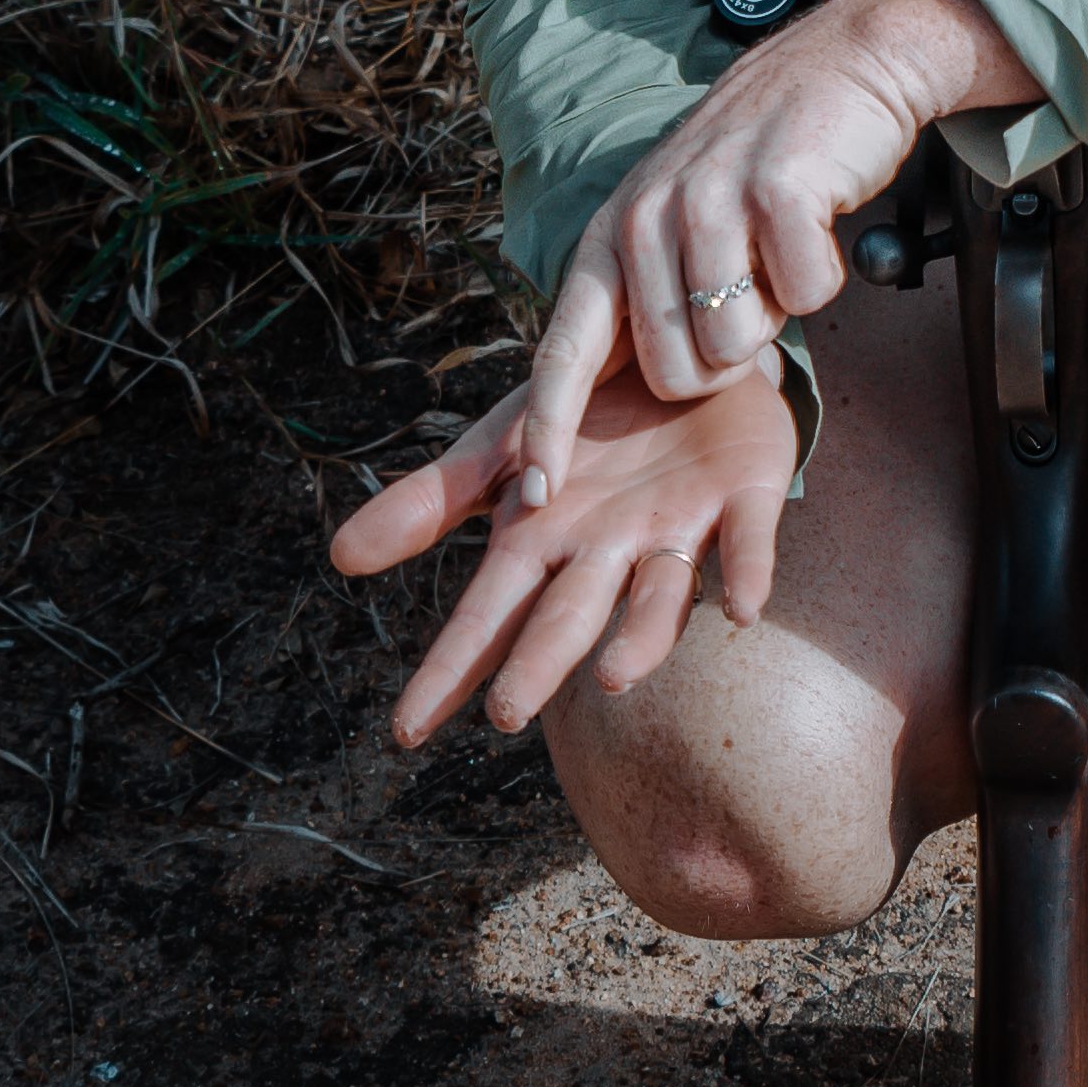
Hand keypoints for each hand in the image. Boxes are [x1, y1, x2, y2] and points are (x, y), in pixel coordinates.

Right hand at [333, 355, 800, 743]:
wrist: (683, 355)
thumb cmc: (586, 421)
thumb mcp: (500, 447)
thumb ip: (430, 504)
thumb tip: (338, 558)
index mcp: (546, 543)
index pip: (487, 617)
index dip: (451, 668)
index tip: (406, 730)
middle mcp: (610, 551)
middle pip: (570, 614)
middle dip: (540, 662)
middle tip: (508, 713)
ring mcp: (680, 527)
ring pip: (660, 594)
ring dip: (642, 637)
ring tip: (613, 676)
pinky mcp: (744, 495)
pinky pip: (748, 539)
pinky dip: (749, 572)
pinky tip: (743, 609)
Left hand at [514, 0, 1030, 498]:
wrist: (838, 66)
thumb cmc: (755, 170)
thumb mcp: (674, 226)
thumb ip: (646, 305)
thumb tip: (634, 399)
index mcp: (610, 238)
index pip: (565, 350)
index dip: (550, 427)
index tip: (538, 495)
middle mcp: (645, 217)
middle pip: (674, 375)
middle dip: (723, 366)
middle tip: (745, 300)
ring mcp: (709, 200)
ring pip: (738, 347)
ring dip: (775, 318)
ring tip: (774, 256)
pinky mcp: (779, 189)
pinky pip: (806, 298)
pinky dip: (822, 279)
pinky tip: (814, 228)